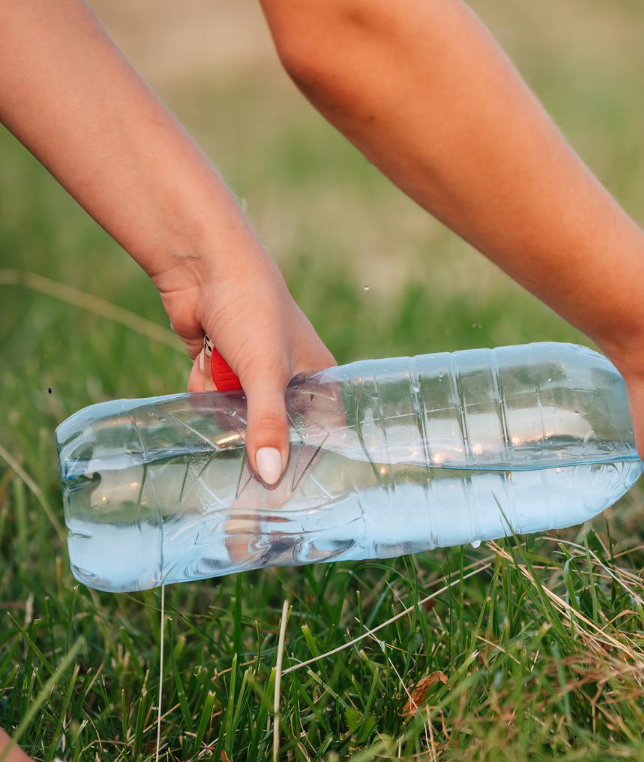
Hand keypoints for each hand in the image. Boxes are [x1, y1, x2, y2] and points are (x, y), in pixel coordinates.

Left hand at [152, 248, 334, 487]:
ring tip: (222, 387)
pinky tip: (202, 369)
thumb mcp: (265, 372)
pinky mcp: (221, 368)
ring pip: (238, 416)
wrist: (205, 268)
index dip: (309, 459)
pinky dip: (203, 389)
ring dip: (222, 409)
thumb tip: (270, 478)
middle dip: (255, 440)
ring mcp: (253, 374)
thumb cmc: (254, 311)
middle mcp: (289, 379)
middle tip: (244, 462)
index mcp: (318, 377)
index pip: (323, 431)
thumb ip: (267, 425)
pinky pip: (213, 398)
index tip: (291, 494)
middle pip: (275, 430)